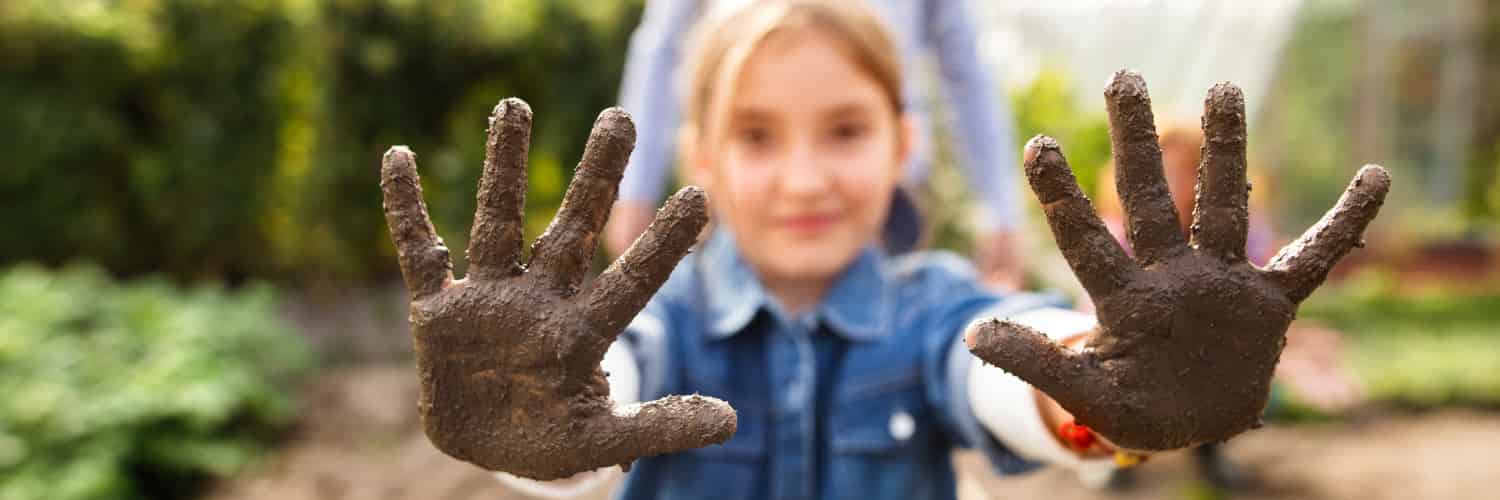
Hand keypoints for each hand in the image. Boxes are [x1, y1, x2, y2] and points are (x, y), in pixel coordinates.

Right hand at [380, 99, 734, 479]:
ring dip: (504, 168)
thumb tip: (731, 421)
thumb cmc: (551, 439)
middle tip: (621, 117)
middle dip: (596, 176)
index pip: (632, 279)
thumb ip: (660, 425)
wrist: (483, 450)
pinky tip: (399, 157)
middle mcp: (540, 300)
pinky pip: (419, 251)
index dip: (663, 243)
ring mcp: (488, 300)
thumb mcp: (603, 439)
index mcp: (582, 331)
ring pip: (499, 221)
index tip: (700, 197)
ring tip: (514, 108)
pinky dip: (406, 208)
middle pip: (572, 228)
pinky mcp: (437, 311)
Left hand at [965, 71, 1388, 450]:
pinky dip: (1345, 223)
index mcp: (1123, 298)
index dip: (1060, 194)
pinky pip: (1313, 258)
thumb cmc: (1133, 407)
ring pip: (1223, 206)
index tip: (1037, 142)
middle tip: (1123, 78)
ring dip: (1227, 151)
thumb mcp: (1085, 392)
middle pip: (1150, 199)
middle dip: (1138, 142)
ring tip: (1223, 89)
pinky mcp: (1266, 304)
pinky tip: (1376, 177)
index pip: (1085, 236)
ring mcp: (1219, 283)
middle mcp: (1170, 276)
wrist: (1190, 427)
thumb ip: (1039, 363)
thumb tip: (974, 336)